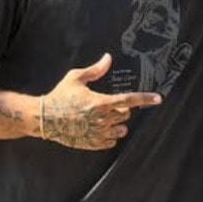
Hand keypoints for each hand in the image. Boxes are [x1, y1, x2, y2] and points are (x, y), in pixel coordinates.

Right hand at [42, 53, 161, 148]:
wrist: (44, 118)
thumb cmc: (60, 96)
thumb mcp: (76, 78)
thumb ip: (95, 70)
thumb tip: (108, 58)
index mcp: (100, 102)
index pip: (129, 100)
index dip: (145, 99)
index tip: (158, 99)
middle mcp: (101, 119)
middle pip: (126, 114)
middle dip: (121, 109)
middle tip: (107, 105)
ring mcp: (98, 133)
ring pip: (121, 129)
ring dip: (118, 124)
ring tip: (104, 118)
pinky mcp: (92, 143)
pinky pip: (111, 142)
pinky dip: (110, 135)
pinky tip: (99, 128)